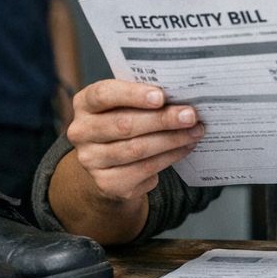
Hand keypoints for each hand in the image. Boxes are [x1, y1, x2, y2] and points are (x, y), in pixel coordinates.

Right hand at [66, 79, 204, 204]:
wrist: (111, 162)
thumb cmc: (124, 120)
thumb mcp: (126, 104)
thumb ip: (144, 97)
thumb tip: (181, 96)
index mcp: (85, 103)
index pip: (103, 95)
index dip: (132, 95)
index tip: (161, 96)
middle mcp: (81, 132)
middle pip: (124, 125)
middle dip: (162, 120)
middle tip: (190, 115)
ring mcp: (91, 160)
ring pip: (137, 149)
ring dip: (172, 140)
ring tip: (195, 131)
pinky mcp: (107, 183)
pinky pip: (144, 169)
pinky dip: (169, 157)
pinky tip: (185, 148)